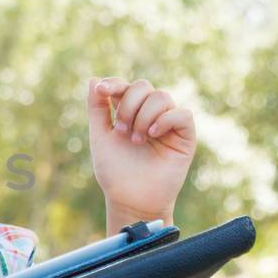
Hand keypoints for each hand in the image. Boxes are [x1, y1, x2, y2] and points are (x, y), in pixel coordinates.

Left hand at [87, 77, 196, 224]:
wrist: (130, 198)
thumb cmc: (115, 170)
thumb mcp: (100, 136)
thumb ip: (96, 108)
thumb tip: (92, 79)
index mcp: (129, 111)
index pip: (125, 86)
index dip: (113, 83)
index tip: (101, 91)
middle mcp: (149, 113)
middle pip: (143, 86)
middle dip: (128, 105)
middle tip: (121, 130)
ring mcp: (168, 123)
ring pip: (162, 96)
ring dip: (144, 116)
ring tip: (136, 140)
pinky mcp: (185, 136)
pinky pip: (182, 113)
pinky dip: (166, 120)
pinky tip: (153, 134)